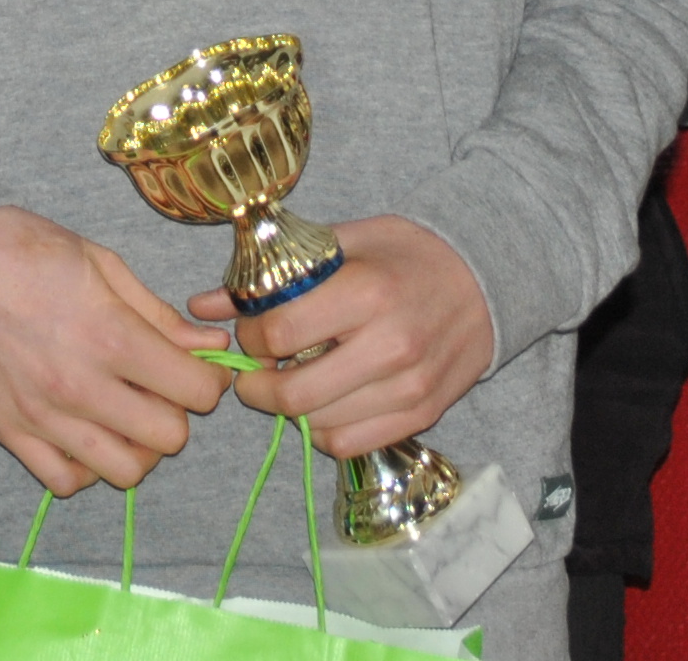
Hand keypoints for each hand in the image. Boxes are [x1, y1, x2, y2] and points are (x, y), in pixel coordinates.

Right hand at [0, 207, 229, 496]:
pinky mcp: (9, 432)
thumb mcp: (100, 262)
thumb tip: (207, 345)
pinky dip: (85, 466)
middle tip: (158, 387)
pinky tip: (84, 431)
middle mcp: (79, 386)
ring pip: (124, 471)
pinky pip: (65, 482)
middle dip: (175, 412)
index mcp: (109, 336)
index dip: (207, 381)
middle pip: (168, 438)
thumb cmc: (22, 249)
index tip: (196, 368)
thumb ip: (157, 313)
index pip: (195, 393)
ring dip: (136, 445)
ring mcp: (42, 417)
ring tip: (123, 412)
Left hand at [188, 216, 494, 459]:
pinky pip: (351, 443)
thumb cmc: (405, 253)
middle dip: (257, 385)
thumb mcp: (340, 243)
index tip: (250, 329)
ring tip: (290, 381)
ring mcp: (410, 387)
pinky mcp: (423, 414)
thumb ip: (271, 273)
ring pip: (320, 425)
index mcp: (367, 292)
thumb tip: (201, 303)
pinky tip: (325, 402)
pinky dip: (325, 430)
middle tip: (253, 370)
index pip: (280, 333)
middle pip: (294, 392)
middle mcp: (391, 345)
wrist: (485, 276)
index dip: (250, 336)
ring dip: (290, 409)